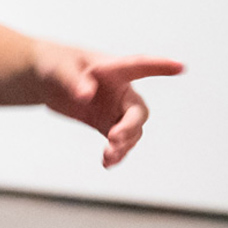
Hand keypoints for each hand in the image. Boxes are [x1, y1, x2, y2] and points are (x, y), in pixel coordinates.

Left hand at [34, 46, 184, 166]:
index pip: (140, 66)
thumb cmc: (56, 65)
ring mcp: (115, 109)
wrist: (46, 80)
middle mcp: (121, 90)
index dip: (160, 66)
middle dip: (131, 127)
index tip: (180, 66)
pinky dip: (116, 154)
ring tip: (107, 156)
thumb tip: (86, 95)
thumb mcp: (59, 69)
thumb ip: (74, 80)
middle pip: (138, 111)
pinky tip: (107, 163)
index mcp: (113, 69)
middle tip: (114, 138)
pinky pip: (119, 143)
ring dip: (123, 145)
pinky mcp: (106, 124)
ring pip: (132, 131)